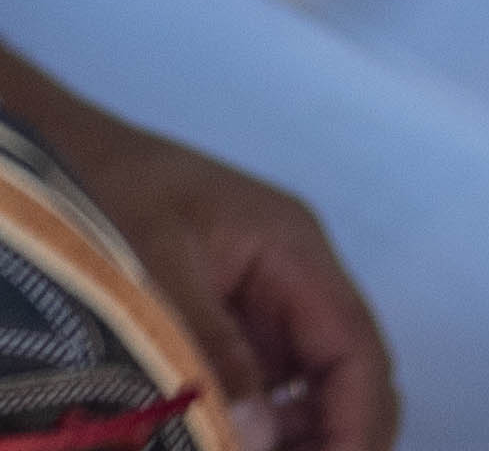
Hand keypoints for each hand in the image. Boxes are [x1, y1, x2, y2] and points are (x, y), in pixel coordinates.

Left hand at [29, 94, 397, 450]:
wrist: (51, 145)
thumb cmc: (101, 193)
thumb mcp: (152, 268)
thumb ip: (210, 350)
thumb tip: (262, 437)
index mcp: (295, 253)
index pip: (357, 348)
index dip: (356, 420)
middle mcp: (295, 276)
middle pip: (350, 368)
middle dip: (339, 433)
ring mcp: (263, 297)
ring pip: (311, 380)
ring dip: (302, 432)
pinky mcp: (228, 314)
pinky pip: (266, 378)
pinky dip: (262, 421)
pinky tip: (237, 441)